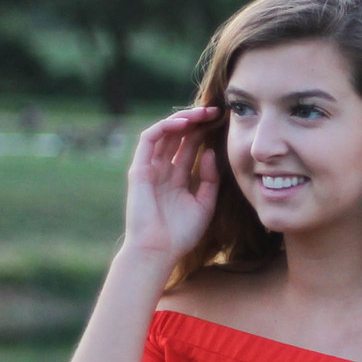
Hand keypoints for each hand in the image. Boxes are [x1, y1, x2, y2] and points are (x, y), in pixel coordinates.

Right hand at [122, 106, 220, 264]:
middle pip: (178, 137)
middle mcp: (163, 170)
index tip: (223, 122)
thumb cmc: (181, 233)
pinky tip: (183, 122)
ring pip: (164, 134)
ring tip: (201, 113)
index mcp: (177, 178)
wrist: (159, 250)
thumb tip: (210, 152)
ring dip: (181, 119)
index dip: (204, 132)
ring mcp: (150, 168)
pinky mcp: (139, 169)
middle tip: (214, 110)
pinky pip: (149, 140)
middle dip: (196, 121)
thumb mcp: (205, 204)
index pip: (190, 147)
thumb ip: (210, 179)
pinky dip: (164, 127)